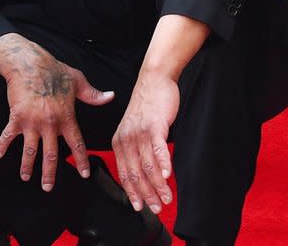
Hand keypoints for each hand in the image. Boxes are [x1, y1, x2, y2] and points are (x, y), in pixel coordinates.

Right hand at [0, 34, 113, 190]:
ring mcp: (32, 122)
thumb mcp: (78, 81)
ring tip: (25, 177)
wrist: (29, 62)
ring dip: (27, 166)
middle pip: (51, 155)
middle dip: (50, 174)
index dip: (81, 159)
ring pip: (30, 151)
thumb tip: (110, 96)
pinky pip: (8, 135)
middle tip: (48, 187)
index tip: (84, 174)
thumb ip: (93, 94)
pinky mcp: (16, 117)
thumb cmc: (54, 70)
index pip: (77, 143)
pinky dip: (2, 145)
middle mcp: (50, 123)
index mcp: (67, 116)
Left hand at [111, 69, 178, 213]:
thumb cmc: (147, 106)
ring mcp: (140, 132)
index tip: (141, 207)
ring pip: (148, 165)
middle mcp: (126, 139)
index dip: (133, 193)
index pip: (124, 173)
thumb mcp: (134, 129)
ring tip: (167, 197)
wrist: (154, 80)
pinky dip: (163, 164)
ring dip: (158, 185)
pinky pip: (158, 149)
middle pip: (136, 174)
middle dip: (147, 194)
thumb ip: (136, 150)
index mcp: (119, 141)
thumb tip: (145, 173)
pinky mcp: (154, 125)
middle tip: (158, 208)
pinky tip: (168, 176)